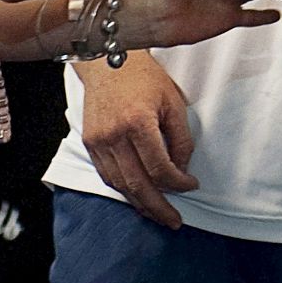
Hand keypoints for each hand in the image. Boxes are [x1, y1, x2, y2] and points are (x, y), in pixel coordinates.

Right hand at [78, 51, 197, 228]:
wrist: (107, 61)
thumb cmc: (144, 77)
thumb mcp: (173, 101)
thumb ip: (181, 137)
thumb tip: (182, 169)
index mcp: (137, 121)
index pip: (160, 167)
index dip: (178, 182)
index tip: (191, 185)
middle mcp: (114, 135)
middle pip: (138, 185)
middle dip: (159, 207)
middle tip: (175, 221)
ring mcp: (99, 141)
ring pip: (121, 185)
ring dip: (141, 203)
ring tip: (158, 213)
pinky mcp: (90, 143)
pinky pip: (107, 176)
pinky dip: (124, 189)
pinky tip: (138, 195)